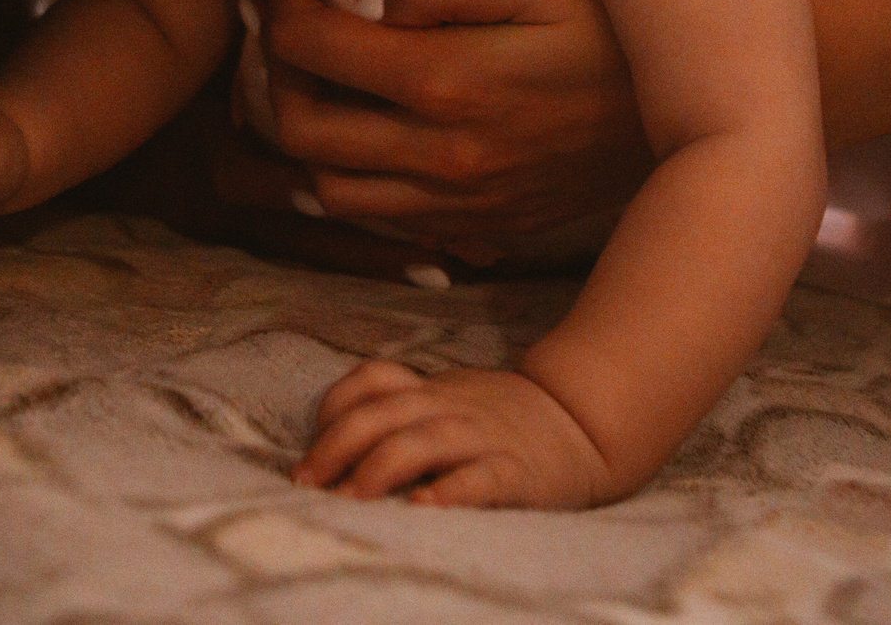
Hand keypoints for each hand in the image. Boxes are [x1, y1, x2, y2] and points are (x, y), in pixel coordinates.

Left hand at [252, 0, 652, 256]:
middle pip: (303, 129)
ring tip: (309, 83)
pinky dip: (351, 184)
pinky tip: (360, 138)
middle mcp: (441, 156)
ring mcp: (459, 203)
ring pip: (331, 190)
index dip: (276, 3)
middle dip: (272, 71)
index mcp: (448, 83)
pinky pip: (383, 223)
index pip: (316, 48)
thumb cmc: (619, 32)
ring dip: (301, 139)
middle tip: (280, 25)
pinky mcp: (479, 229)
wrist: (696, 122)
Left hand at [294, 361, 614, 507]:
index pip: (372, 381)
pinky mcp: (515, 472)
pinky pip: (479, 479)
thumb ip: (404, 411)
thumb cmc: (501, 421)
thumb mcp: (450, 401)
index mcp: (432, 390)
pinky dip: (449, 493)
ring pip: (423, 441)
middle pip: (384, 413)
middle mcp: (450, 407)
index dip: (333, 410)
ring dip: (379, 468)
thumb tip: (334, 447)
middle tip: (306, 485)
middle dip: (337, 446)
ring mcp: (483, 437)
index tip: (306, 456)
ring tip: (348, 500)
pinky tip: (423, 509)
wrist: (584, 424)